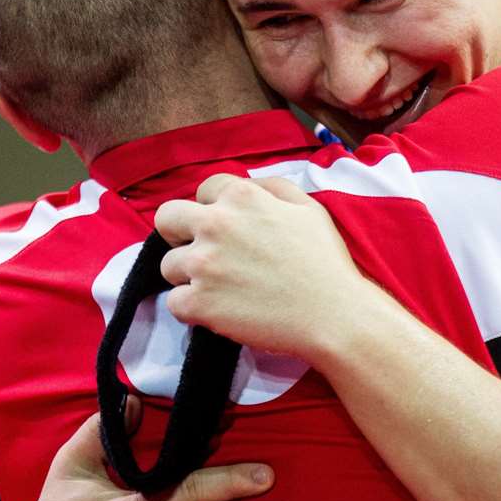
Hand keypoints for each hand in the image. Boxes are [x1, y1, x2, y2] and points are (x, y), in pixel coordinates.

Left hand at [154, 174, 378, 363]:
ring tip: (220, 288)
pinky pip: (174, 302)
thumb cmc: (325, 261)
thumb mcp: (308, 207)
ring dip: (189, 275)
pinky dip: (191, 308)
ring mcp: (203, 264)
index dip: (213, 208)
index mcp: (241, 197)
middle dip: (180, 233)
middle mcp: (215, 224)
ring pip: (168, 265)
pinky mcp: (198, 302)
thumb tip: (245, 186)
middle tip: (204, 253)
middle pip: (167, 218)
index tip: (226, 229)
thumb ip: (271, 187)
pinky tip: (217, 310)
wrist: (333, 314)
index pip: (203, 189)